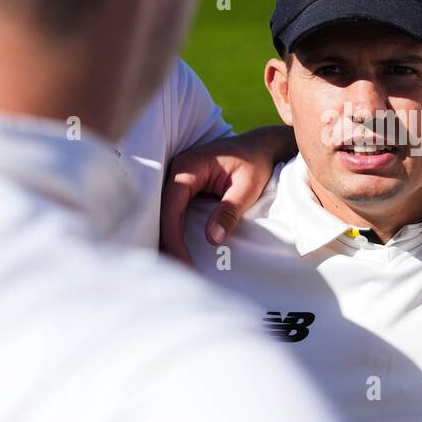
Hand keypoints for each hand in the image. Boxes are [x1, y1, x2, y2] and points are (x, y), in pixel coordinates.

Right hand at [160, 125, 296, 263]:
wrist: (260, 147)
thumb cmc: (255, 162)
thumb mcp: (247, 187)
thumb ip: (229, 211)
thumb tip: (212, 239)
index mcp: (188, 168)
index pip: (171, 207)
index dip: (174, 237)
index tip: (183, 262)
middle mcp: (176, 171)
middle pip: (161, 213)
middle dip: (166, 243)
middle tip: (177, 274)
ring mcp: (178, 179)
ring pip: (164, 214)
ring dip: (169, 240)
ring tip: (178, 268)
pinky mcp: (183, 188)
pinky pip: (173, 212)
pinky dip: (175, 232)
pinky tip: (180, 252)